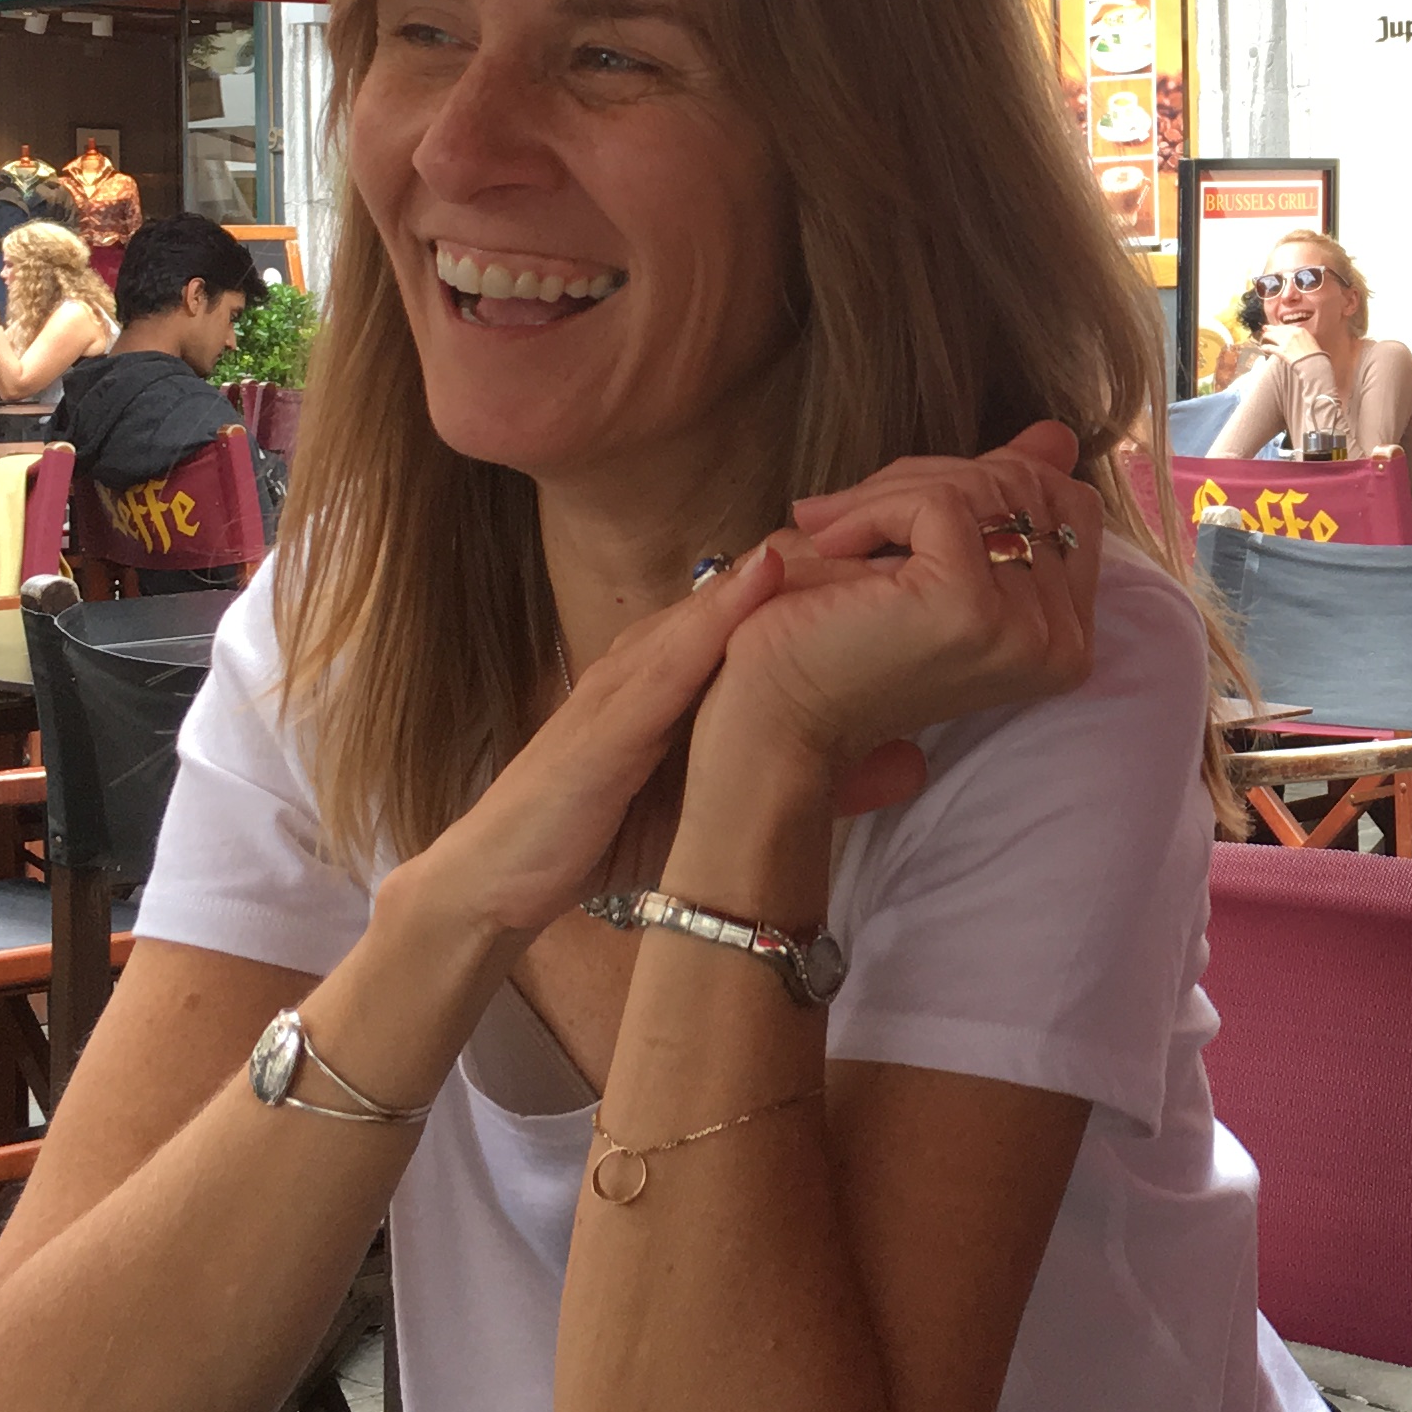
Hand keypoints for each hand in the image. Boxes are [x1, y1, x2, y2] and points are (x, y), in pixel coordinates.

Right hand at [377, 559, 896, 945]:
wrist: (500, 884)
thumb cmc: (612, 835)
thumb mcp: (726, 797)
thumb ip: (808, 773)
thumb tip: (909, 761)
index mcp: (681, 674)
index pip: (765, 610)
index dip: (836, 578)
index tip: (911, 552)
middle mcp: (651, 664)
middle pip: (746, 597)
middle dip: (821, 561)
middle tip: (901, 526)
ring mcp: (620, 689)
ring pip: (708, 615)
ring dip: (776, 575)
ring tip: (848, 540)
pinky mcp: (599, 730)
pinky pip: (661, 668)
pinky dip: (711, 624)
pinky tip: (758, 588)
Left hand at [698, 423, 1104, 787]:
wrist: (772, 720)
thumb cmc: (838, 641)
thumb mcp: (929, 559)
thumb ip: (999, 501)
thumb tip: (1055, 434)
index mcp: (1066, 639)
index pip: (1068, 505)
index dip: (983, 482)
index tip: (900, 512)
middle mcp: (1062, 642)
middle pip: (1024, 486)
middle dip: (929, 480)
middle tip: (847, 515)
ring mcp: (1023, 630)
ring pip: (979, 487)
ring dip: (890, 493)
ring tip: (829, 530)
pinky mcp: (968, 606)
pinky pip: (938, 502)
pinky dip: (871, 508)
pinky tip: (830, 545)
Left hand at [1266, 323, 1321, 363]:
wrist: (1314, 363)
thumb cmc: (1316, 354)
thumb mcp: (1311, 340)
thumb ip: (1302, 336)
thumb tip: (1297, 337)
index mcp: (1300, 330)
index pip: (1287, 327)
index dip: (1280, 327)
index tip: (1276, 327)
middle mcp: (1292, 334)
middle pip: (1278, 330)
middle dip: (1271, 329)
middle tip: (1265, 328)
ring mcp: (1286, 342)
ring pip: (1273, 336)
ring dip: (1267, 336)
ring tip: (1264, 336)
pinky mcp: (1282, 351)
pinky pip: (1271, 348)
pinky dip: (1266, 348)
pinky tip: (1263, 348)